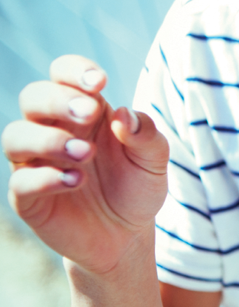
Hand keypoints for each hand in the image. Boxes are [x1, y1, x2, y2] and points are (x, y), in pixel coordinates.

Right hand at [3, 55, 168, 274]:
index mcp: (84, 112)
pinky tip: (74, 181)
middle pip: (34, 97)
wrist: (128, 236)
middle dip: (58, 100)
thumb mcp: (154, 160)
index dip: (75, 71)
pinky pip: (20, 180)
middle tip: (89, 113)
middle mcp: (54, 130)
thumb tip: (122, 115)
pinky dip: (45, 177)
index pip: (63, 74)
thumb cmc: (136, 187)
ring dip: (48, 139)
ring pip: (15, 135)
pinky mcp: (29, 197)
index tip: (99, 82)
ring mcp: (36, 163)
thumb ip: (146, 134)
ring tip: (85, 155)